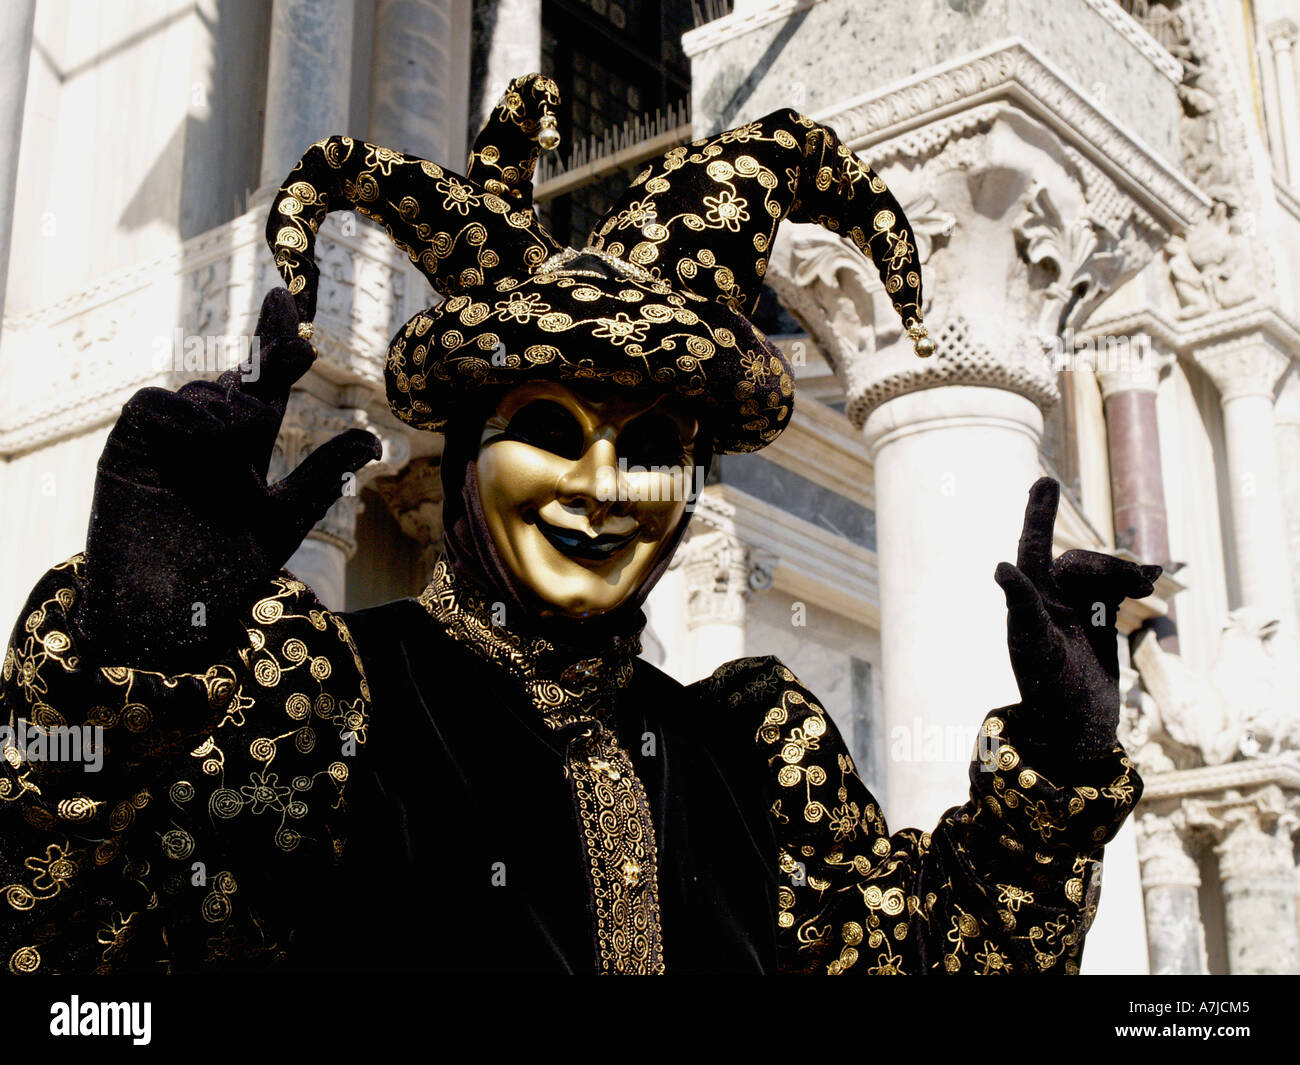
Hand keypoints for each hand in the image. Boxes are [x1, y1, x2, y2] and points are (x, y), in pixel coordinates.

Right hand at [82, 288, 381, 668]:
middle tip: (297, 347)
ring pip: (204, 390)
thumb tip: (372, 437)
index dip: (273, 339)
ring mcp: (167, 440)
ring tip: (240, 448)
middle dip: (269, 356)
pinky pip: (156, 403)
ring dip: (231, 409)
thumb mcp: (283, 519)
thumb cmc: (224, 571)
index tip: (288, 301)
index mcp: (244, 447)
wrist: (167, 612)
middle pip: (237, 377)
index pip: (262, 382)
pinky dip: (186, 415)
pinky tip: (207, 438)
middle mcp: (207, 435)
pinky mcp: (128, 447)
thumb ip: (321, 477)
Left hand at [994, 477, 1160, 758]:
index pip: (1032, 547)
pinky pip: (1116, 589)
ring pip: (1102, 574)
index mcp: (1029, 601)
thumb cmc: (1047, 690)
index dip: (1038, 514)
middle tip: (1139, 585)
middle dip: (1107, 566)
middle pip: (1079, 562)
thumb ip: (1022, 605)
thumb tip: (1001, 566)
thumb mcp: (1033, 647)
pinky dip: (1134, 580)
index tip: (1045, 480)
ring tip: (1148, 586)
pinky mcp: (1098, 621)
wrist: (1077, 727)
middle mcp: (1049, 600)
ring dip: (1124, 574)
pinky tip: (1154, 577)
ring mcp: (1075, 610)